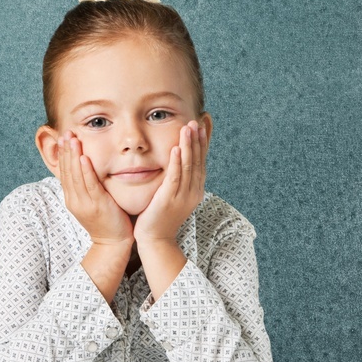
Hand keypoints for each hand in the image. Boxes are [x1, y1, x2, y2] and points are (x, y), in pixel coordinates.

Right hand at [58, 132, 133, 246]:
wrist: (113, 243)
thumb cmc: (106, 220)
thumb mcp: (91, 202)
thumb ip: (87, 186)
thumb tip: (86, 168)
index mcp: (72, 198)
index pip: (64, 172)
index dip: (63, 154)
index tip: (63, 138)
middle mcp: (74, 200)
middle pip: (67, 171)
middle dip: (65, 151)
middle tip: (65, 133)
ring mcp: (84, 203)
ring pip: (76, 176)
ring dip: (73, 156)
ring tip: (72, 139)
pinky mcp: (97, 205)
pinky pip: (90, 185)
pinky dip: (86, 171)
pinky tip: (84, 158)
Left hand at [133, 120, 208, 245]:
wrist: (156, 241)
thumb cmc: (160, 218)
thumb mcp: (174, 196)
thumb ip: (177, 179)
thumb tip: (179, 162)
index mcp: (195, 189)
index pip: (202, 160)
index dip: (204, 141)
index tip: (205, 123)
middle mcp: (193, 191)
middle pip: (198, 160)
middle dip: (199, 139)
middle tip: (198, 120)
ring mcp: (183, 196)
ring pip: (189, 166)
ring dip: (189, 145)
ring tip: (189, 127)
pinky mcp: (169, 199)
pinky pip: (175, 177)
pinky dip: (177, 162)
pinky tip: (176, 148)